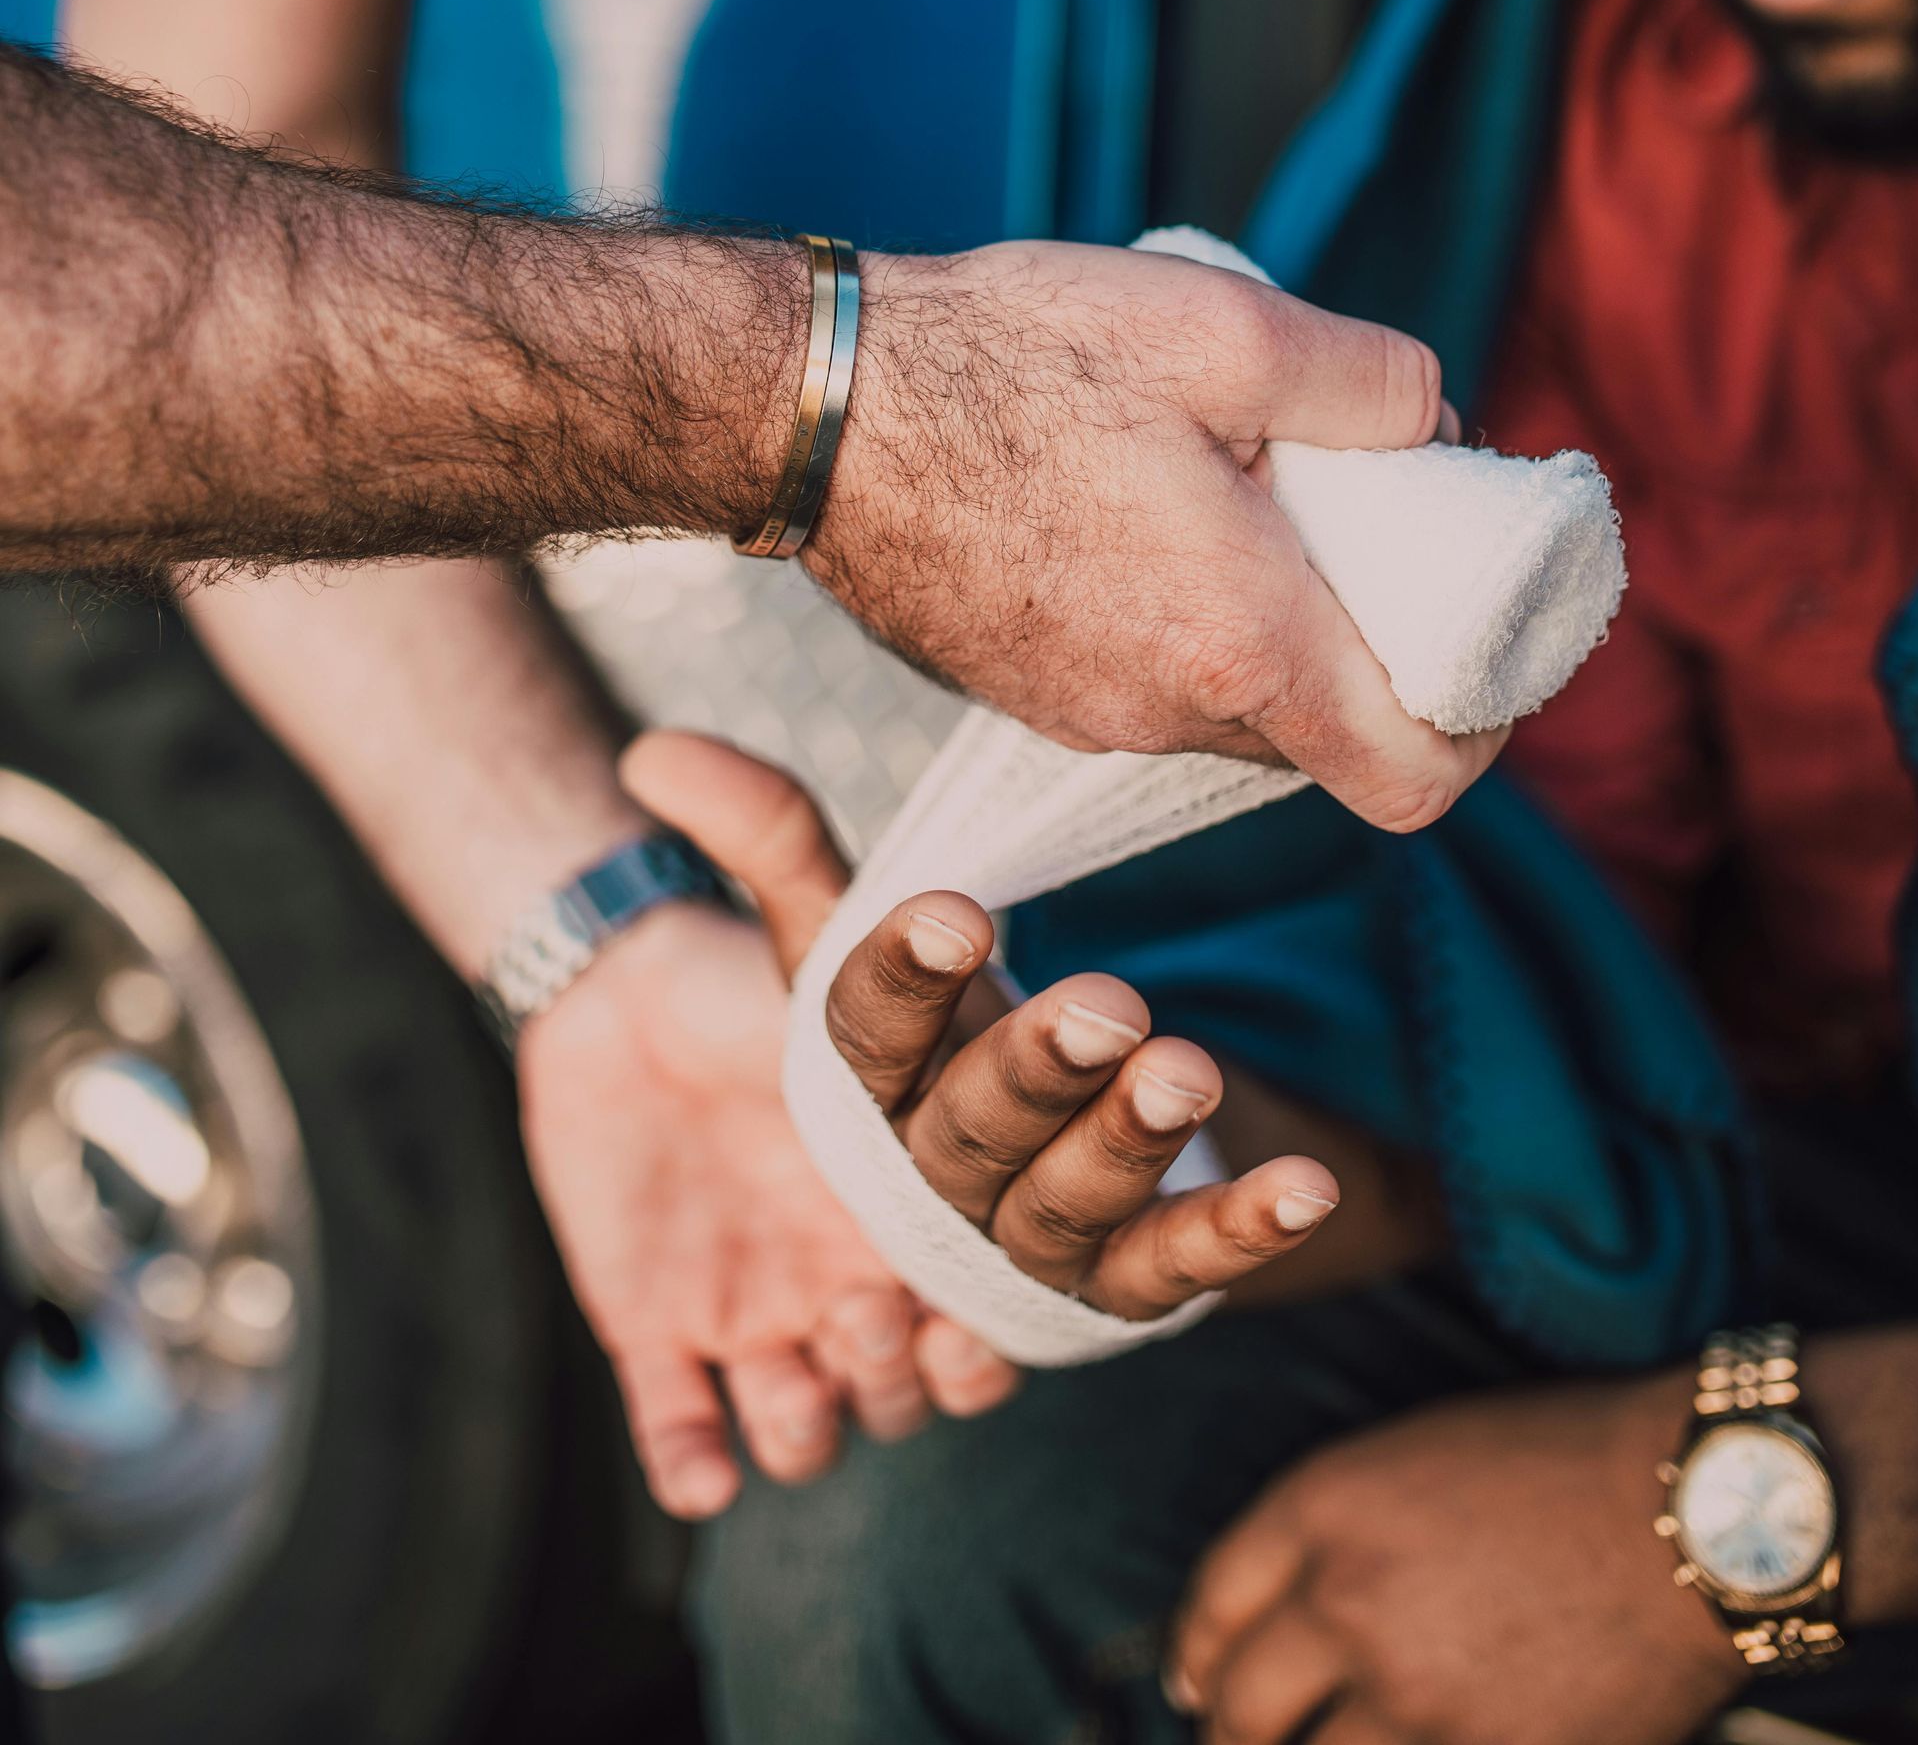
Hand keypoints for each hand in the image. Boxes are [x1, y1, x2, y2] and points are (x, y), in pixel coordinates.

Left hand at [518, 733, 1017, 1520]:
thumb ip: (792, 840)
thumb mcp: (808, 922)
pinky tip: (699, 1457)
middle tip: (888, 1308)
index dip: (991, 1312)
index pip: (991, 1284)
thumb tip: (753, 767)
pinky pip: (686, 1437)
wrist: (616, 1003)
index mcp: (923, 1199)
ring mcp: (766, 1313)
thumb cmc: (748, 975)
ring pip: (818, 1418)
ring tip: (817, 1351)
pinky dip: (695, 1460)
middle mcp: (862, 1274)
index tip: (973, 1298)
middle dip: (918, 1362)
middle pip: (915, 1370)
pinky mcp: (662, 1340)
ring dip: (823, 1411)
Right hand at [812, 242, 1504, 830]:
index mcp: (1241, 641)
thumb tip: (1435, 420)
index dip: (1483, 728)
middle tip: (1365, 530)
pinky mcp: (1027, 693)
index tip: (1485, 646)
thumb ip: (1369, 380)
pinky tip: (1149, 514)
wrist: (810, 407)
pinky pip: (1150, 687)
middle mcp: (1165, 711)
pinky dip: (1186, 627)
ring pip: (1236, 710)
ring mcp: (1086, 716)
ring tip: (1244, 501)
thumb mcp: (1223, 325)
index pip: (1418, 779)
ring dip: (1271, 631)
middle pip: (1329, 736)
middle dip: (1373, 649)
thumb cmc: (1001, 360)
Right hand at [823, 887, 1341, 1318]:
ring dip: (1128, 1144)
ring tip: (1189, 1070)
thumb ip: (774, 841)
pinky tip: (1303, 1188)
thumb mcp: (852, 926)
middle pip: (967, 1134)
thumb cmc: (929, 1026)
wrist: (1018, 1147)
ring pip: (1063, 1208)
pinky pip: (1172, 1270)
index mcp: (865, 1090)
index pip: (865, 1034)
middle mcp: (929, 1178)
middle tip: (1105, 1006)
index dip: (904, 974)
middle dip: (1033, 1072)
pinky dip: (1236, 1233)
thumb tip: (656, 753)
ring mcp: (1022, 1240)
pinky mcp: (1117, 1282)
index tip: (956, 907)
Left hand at [1165, 1374, 1744, 1744]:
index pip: (1212, 1605)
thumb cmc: (1561, 1462)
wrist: (1689, 1510)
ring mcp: (1414, 1698)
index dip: (1196, 1654)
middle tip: (1237, 1739)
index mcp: (1323, 1509)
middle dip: (1230, 1732)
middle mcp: (1348, 1605)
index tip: (1195, 1681)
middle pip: (1239, 1707)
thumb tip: (1281, 1614)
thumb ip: (1331, 1529)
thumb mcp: (1413, 1456)